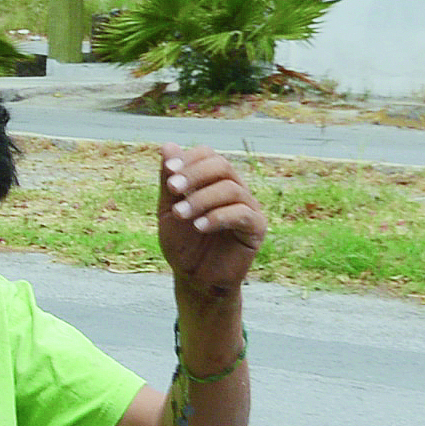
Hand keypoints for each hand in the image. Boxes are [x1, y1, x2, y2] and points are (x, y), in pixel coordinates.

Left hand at [155, 145, 263, 303]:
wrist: (194, 279)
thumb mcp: (169, 210)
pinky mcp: (257, 228)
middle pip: (222, 165)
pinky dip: (218, 216)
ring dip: (201, 199)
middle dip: (194, 175)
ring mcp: (248, 207)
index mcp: (214, 181)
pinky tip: (199, 226)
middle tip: (172, 189)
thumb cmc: (183, 244)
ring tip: (181, 215)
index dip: (189, 159)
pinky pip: (242, 213)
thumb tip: (167, 145)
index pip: (209, 155)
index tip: (168, 172)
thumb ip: (169, 181)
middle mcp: (235, 189)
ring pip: (230, 188)